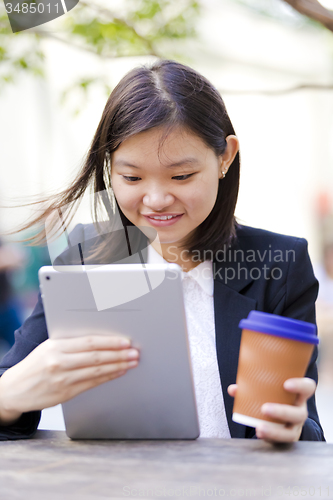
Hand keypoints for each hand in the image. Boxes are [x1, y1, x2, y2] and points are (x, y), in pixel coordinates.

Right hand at [0, 335, 138, 423]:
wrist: (14, 390)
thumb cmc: (35, 365)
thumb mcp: (49, 348)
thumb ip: (72, 344)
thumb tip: (101, 340)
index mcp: (55, 346)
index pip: (89, 342)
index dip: (110, 342)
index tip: (125, 341)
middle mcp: (59, 362)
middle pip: (96, 357)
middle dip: (118, 355)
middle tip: (135, 353)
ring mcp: (62, 379)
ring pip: (96, 371)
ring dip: (117, 366)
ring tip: (131, 362)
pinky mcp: (65, 393)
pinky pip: (91, 383)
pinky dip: (107, 377)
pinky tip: (118, 373)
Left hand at [227, 377, 315, 442]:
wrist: (283, 417)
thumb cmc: (275, 398)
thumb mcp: (268, 391)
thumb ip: (251, 388)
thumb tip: (233, 389)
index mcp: (298, 395)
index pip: (307, 388)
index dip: (300, 386)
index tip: (286, 384)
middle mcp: (299, 411)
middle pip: (298, 413)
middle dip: (282, 412)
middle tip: (264, 408)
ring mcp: (295, 426)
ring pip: (291, 432)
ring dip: (275, 431)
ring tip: (259, 428)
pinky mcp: (287, 438)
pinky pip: (281, 441)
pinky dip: (270, 438)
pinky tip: (259, 434)